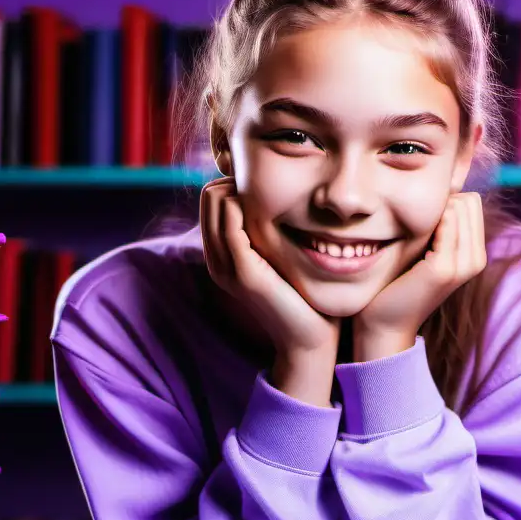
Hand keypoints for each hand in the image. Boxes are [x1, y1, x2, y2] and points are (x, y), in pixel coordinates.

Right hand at [200, 178, 340, 358]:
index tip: (273, 188)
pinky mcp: (244, 273)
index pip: (212, 197)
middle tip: (278, 191)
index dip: (239, 182)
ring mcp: (226, 266)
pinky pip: (231, 225)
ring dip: (246, 190)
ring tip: (280, 200)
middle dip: (240, 181)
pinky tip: (280, 212)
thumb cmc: (301, 296)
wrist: (309, 338)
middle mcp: (216, 259)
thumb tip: (277, 199)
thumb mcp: (279, 257)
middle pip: (211, 195)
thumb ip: (269, 233)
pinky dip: (249, 207)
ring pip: (217, 202)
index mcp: (222, 255)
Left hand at [354, 192, 486, 360]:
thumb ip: (440, 224)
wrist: (386, 320)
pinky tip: (408, 243)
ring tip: (412, 238)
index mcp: (476, 254)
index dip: (445, 202)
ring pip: (458, 207)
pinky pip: (445, 222)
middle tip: (415, 229)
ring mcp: (463, 265)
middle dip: (440, 204)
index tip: (422, 222)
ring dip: (431, 213)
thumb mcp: (426, 248)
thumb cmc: (400, 280)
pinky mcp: (444, 268)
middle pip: (468, 200)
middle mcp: (477, 259)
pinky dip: (425, 223)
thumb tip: (443, 187)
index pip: (472, 201)